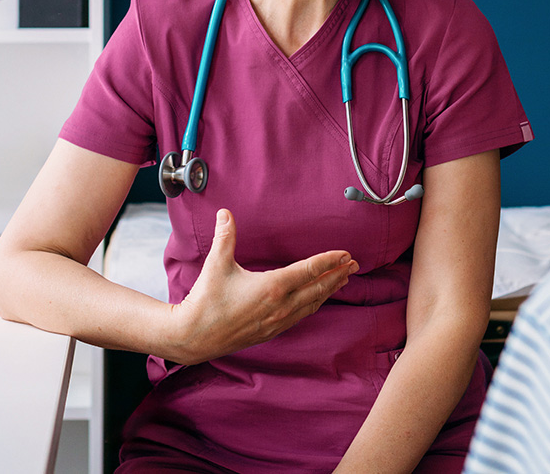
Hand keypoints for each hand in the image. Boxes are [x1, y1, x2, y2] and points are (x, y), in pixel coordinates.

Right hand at [168, 208, 357, 364]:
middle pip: (318, 288)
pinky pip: (302, 316)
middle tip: (354, 264)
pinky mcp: (273, 331)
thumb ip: (225, 236)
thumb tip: (226, 212)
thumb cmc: (206, 300)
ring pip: (313, 303)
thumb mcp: (217, 264)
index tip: (345, 253)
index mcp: (272, 287)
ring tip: (343, 279)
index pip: (309, 270)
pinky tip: (317, 300)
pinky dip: (315, 304)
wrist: (195, 336)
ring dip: (329, 290)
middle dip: (338, 274)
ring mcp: (279, 321)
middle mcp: (281, 305)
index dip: (329, 260)